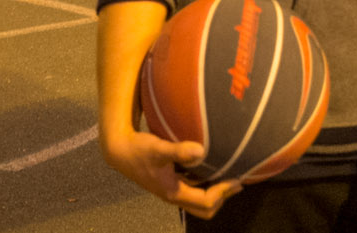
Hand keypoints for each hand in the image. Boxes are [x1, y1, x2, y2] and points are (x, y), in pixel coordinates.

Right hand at [100, 128, 242, 218]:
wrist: (119, 151)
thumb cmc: (138, 150)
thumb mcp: (158, 149)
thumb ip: (179, 151)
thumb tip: (201, 150)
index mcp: (173, 192)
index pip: (205, 202)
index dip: (223, 192)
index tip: (237, 180)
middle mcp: (173, 195)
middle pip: (204, 209)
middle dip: (222, 198)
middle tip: (236, 182)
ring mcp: (171, 190)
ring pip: (198, 201)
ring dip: (214, 192)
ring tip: (228, 176)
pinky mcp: (169, 182)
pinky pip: (192, 189)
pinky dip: (205, 184)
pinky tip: (210, 167)